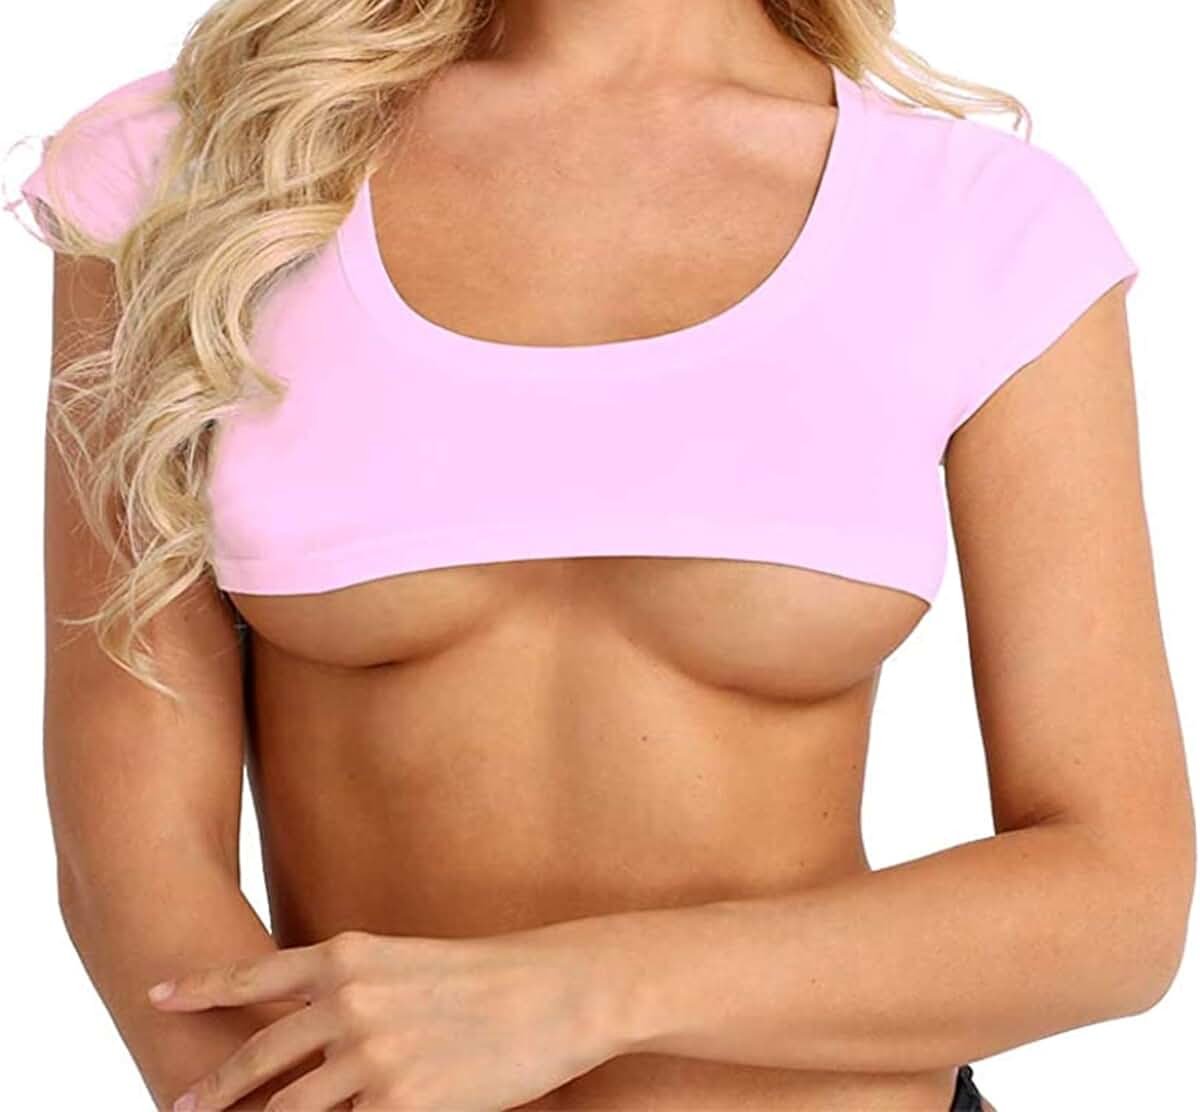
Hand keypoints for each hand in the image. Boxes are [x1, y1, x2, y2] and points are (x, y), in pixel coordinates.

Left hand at [148, 928, 622, 1110]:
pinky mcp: (401, 1103)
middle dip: (216, 1089)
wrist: (558, 991)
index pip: (256, 975)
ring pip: (290, 1109)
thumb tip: (317, 1027)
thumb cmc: (494, 974)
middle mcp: (348, 1002)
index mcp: (350, 956)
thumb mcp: (411, 964)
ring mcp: (370, 1056)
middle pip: (259, 1056)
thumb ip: (358, 990)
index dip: (202, 987)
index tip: (159, 994)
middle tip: (182, 1106)